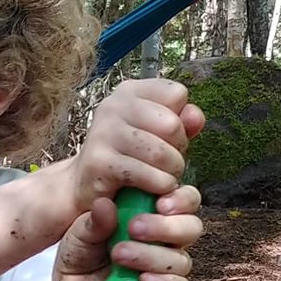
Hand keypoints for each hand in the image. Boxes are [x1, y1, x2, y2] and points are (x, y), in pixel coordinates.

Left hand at [54, 184, 203, 280]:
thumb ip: (94, 222)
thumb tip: (104, 204)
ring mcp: (167, 269)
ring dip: (152, 255)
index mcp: (152, 216)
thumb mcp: (79, 236)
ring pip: (182, 260)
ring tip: (119, 255)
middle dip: (166, 226)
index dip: (180, 199)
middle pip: (192, 227)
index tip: (159, 202)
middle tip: (134, 227)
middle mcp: (165, 241)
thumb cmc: (79, 259)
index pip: (183, 200)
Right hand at [75, 77, 204, 210]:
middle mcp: (112, 106)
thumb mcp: (156, 133)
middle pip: (171, 124)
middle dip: (177, 149)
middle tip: (167, 162)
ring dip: (171, 171)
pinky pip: (146, 174)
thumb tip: (195, 118)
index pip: (176, 94)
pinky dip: (159, 185)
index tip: (166, 138)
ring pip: (161, 152)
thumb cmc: (127, 154)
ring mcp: (103, 132)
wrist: (86, 182)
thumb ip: (181, 121)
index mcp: (129, 92)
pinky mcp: (99, 162)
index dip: (180, 120)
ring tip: (163, 177)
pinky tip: (156, 188)